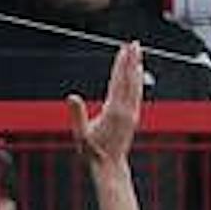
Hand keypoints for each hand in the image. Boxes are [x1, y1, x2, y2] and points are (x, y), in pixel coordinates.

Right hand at [68, 40, 142, 172]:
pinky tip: (138, 73)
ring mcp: (131, 114)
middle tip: (134, 43)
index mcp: (114, 111)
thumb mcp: (81, 133)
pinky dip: (137, 81)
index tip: (124, 50)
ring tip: (138, 52)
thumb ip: (77, 115)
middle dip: (131, 60)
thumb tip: (72, 97)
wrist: (110, 165)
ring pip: (135, 86)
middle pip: (129, 80)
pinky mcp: (133, 117)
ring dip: (136, 67)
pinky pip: (136, 94)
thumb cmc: (93, 151)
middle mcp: (126, 111)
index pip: (118, 82)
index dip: (121, 65)